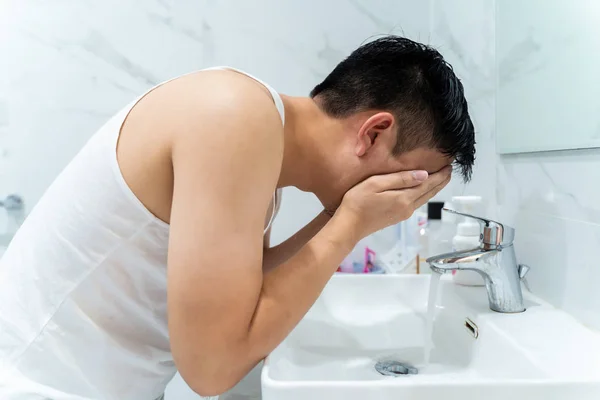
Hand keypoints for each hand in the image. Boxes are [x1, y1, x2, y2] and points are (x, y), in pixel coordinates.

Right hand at [336, 166, 451, 238]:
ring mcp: (403, 214)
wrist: (348, 226)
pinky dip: (424, 194)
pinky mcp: (397, 217)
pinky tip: (422, 190)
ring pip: (423, 199)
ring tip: (440, 178)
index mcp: (404, 198)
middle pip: (429, 193)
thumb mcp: (376, 184)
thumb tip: (424, 175)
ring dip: (433, 188)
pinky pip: (416, 203)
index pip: (428, 184)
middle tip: (449, 170)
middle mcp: (408, 208)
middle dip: (440, 181)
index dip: (440, 175)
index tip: (449, 165)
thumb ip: (399, 179)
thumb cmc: (358, 201)